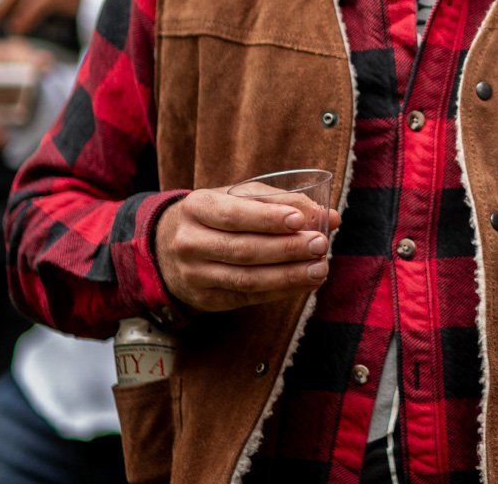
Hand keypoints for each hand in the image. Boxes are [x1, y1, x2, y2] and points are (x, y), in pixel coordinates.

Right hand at [154, 188, 342, 312]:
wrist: (168, 247)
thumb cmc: (216, 216)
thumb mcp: (239, 198)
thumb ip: (282, 202)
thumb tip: (330, 216)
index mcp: (197, 207)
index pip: (234, 215)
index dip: (268, 218)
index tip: (301, 219)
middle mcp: (190, 242)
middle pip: (243, 249)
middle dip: (286, 248)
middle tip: (320, 244)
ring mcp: (194, 274)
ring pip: (246, 279)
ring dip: (288, 276)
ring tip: (320, 269)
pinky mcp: (206, 299)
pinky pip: (247, 297)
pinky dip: (280, 291)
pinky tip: (304, 283)